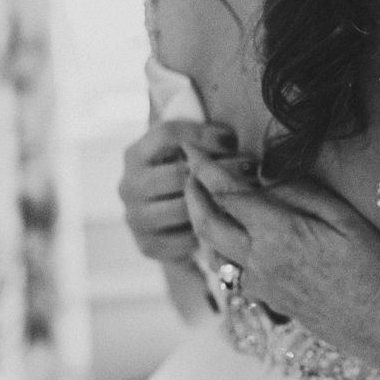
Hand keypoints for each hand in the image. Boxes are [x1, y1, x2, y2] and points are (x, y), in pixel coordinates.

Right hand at [118, 119, 244, 262]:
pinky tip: (227, 222)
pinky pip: (185, 238)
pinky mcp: (148, 245)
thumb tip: (231, 138)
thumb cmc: (182, 179)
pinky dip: (207, 232)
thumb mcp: (183, 155)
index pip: (167, 134)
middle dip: (219, 169)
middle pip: (177, 174)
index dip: (202, 135)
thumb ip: (199, 144)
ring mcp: (136, 218)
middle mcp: (129, 186)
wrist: (165, 226)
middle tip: (250, 168)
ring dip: (217, 202)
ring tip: (244, 195)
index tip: (232, 140)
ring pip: (182, 208)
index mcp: (135, 155)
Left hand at [181, 147, 379, 370]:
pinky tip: (234, 239)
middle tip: (190, 172)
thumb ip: (298, 193)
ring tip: (207, 201)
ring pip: (213, 252)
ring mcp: (261, 286)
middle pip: (206, 225)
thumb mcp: (344, 217)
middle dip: (192, 195)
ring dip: (202, 223)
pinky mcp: (269, 301)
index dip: (204, 169)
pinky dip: (221, 250)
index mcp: (278, 235)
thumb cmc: (376, 269)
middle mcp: (260, 262)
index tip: (191, 150)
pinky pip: (231, 272)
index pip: (227, 195)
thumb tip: (264, 179)